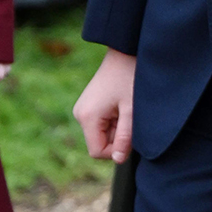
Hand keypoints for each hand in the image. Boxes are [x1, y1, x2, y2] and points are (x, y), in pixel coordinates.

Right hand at [73, 48, 134, 162]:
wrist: (126, 51)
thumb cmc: (130, 78)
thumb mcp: (132, 111)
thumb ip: (125, 138)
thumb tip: (119, 160)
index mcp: (87, 117)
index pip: (98, 152)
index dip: (117, 150)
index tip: (131, 133)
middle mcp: (80, 114)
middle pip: (100, 143)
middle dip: (118, 136)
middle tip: (130, 115)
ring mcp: (83, 109)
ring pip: (102, 134)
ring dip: (117, 127)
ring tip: (126, 107)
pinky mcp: (89, 105)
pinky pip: (101, 124)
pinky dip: (114, 119)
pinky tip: (122, 103)